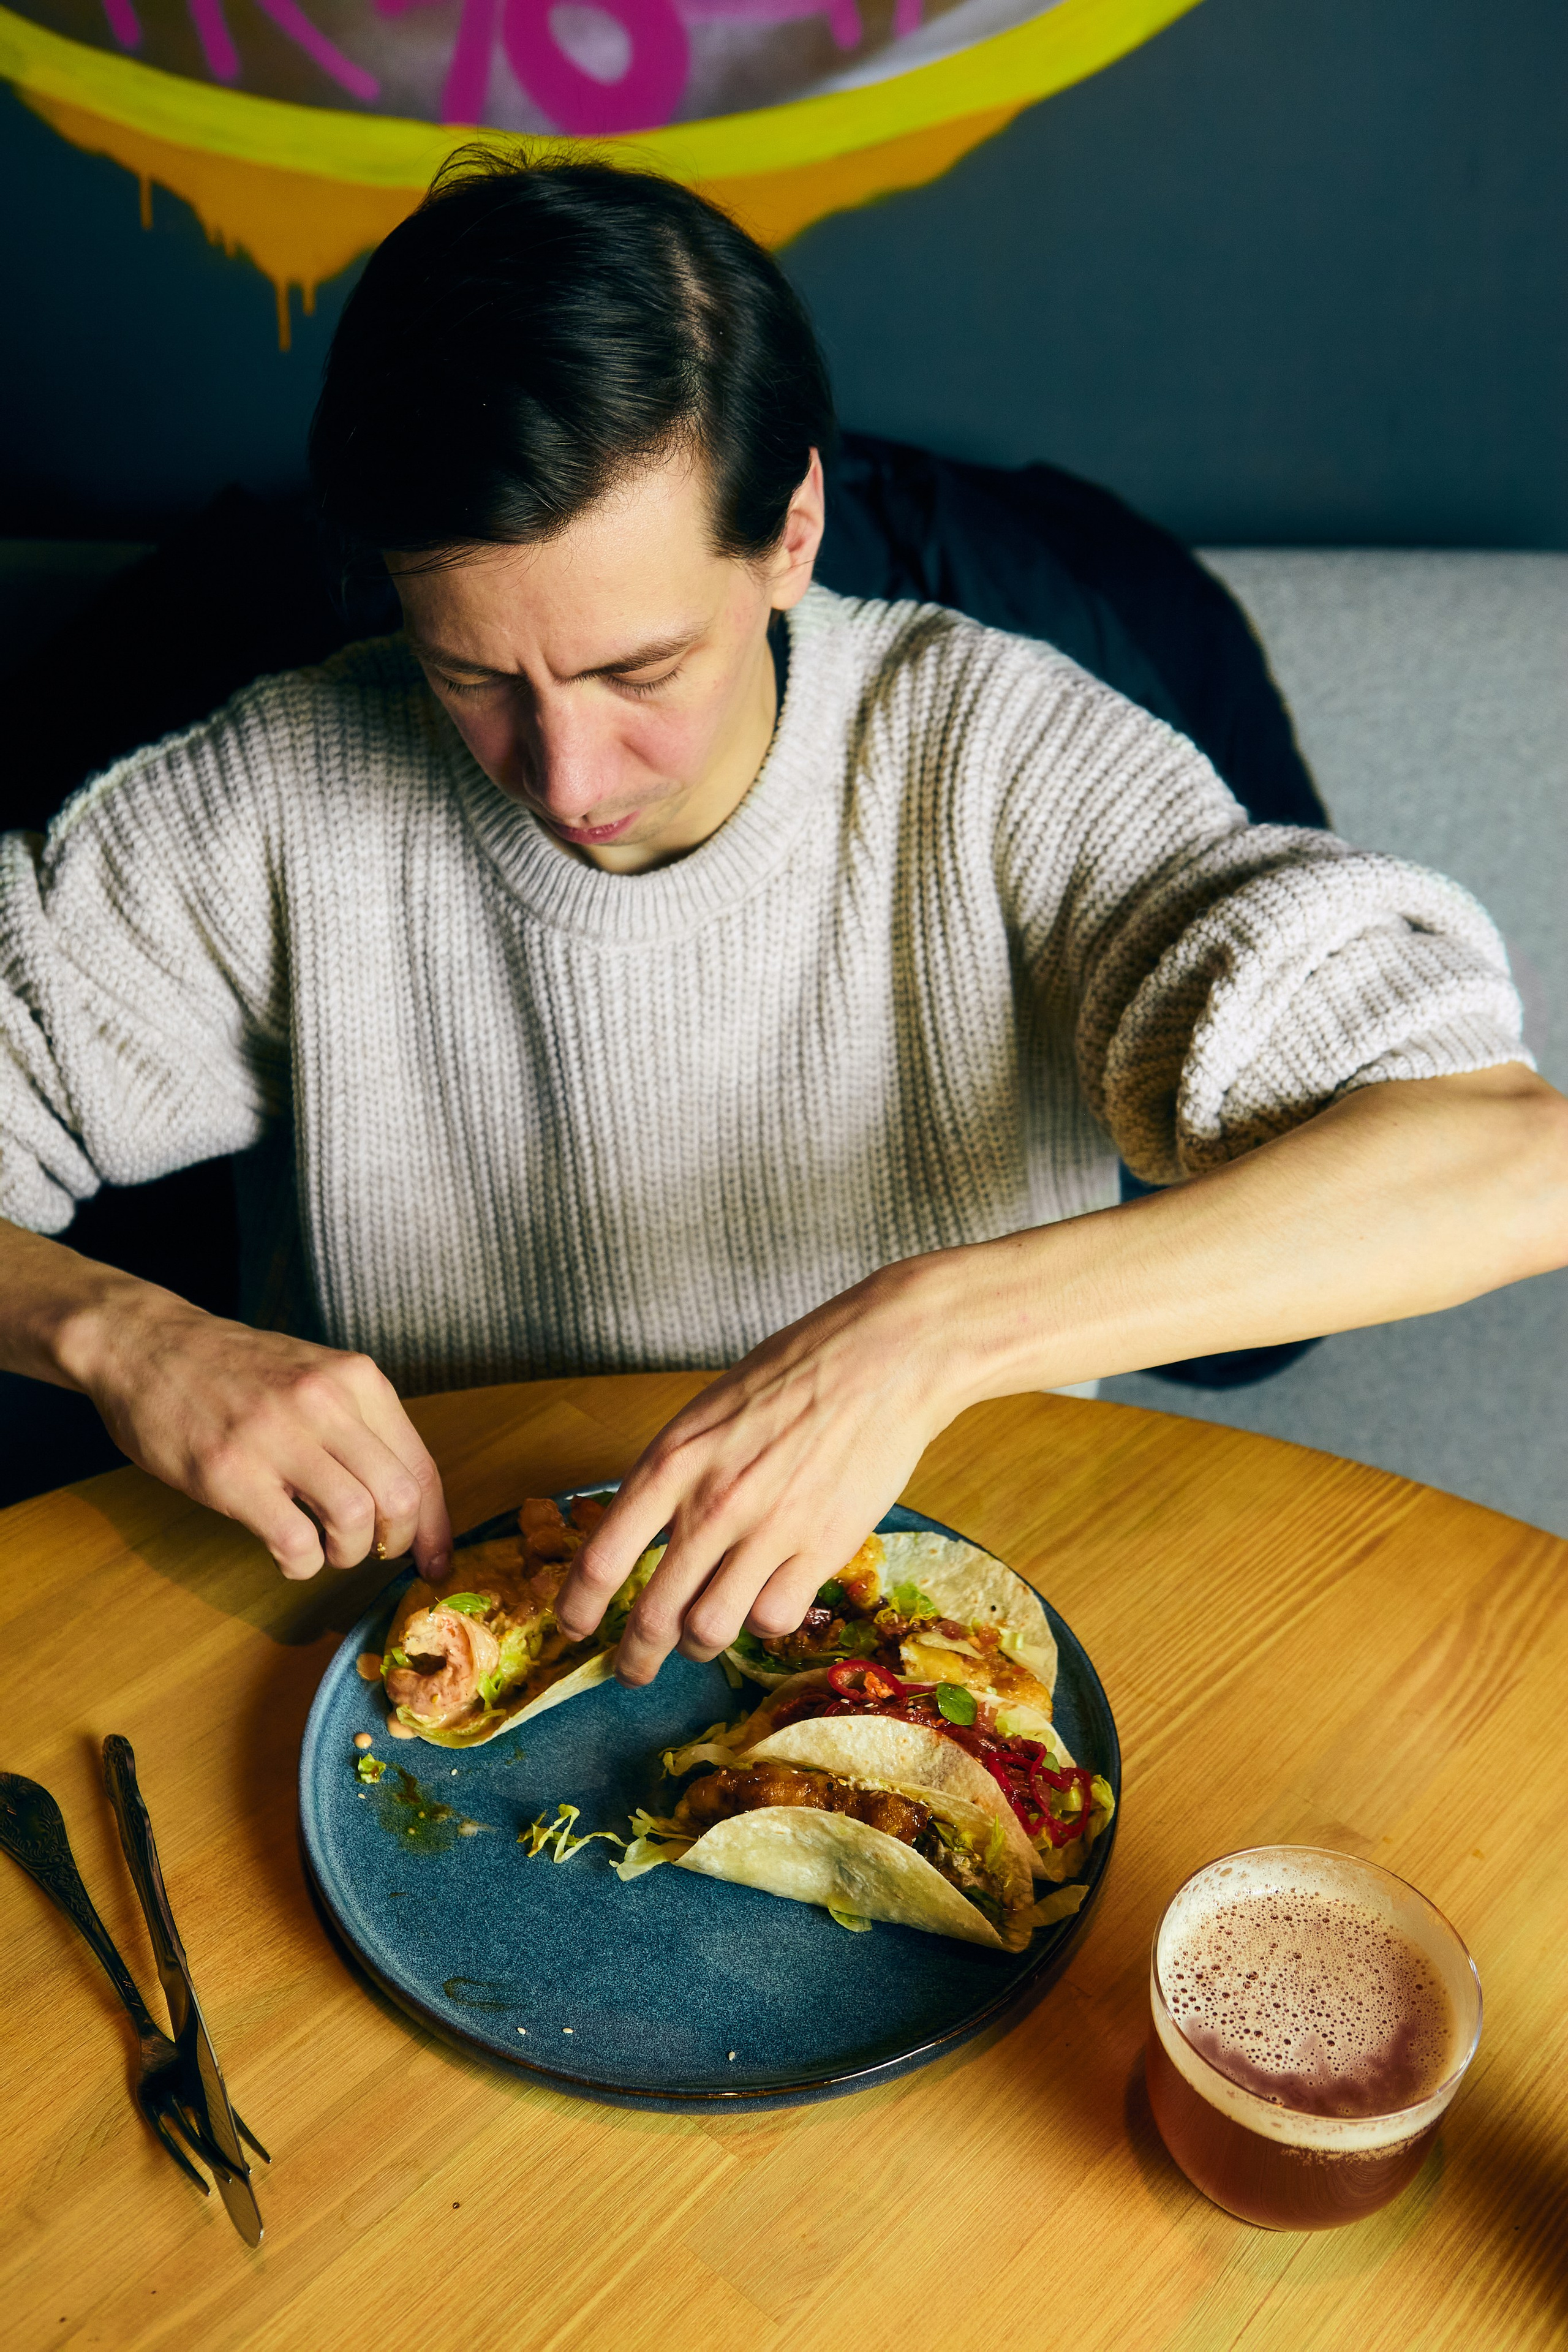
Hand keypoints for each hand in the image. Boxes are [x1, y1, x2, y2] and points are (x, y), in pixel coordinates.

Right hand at [64, 1285, 451, 1581]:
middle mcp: (325, 1401)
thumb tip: (406, 1499)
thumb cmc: (234, 1370)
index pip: (421, 1466)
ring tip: (324, 1549)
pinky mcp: (229, 1472)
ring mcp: (276, 1435)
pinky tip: (287, 1553)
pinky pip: (294, 1541)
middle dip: (397, 1543)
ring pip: (356, 1519)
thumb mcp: (314, 1374)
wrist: (147, 1345)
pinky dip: (301, 1564)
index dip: (437, 1526)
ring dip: (347, 1554)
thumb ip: (360, 1424)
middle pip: (400, 1498)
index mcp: (356, 1379)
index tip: (436, 1561)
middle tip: (373, 1553)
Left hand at [554, 1259, 966, 1685]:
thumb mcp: (705, 1416)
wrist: (880, 1361)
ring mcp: (768, 1532)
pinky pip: (772, 1620)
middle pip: (652, 1615)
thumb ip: (671, 1476)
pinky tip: (764, 1601)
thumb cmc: (791, 1376)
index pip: (602, 1559)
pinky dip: (761, 1622)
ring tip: (701, 1638)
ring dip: (698, 1646)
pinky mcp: (821, 1549)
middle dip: (634, 1657)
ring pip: (709, 1631)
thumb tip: (642, 1533)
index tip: (572, 1628)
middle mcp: (712, 1504)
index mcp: (671, 1462)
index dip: (577, 1607)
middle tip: (631, 1670)